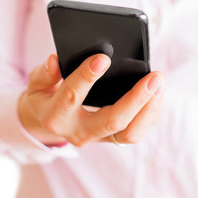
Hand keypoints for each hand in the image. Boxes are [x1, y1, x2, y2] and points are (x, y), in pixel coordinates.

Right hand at [18, 53, 165, 146]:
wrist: (48, 121)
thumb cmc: (46, 95)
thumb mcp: (37, 83)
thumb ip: (45, 73)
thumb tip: (55, 60)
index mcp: (55, 116)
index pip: (72, 96)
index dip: (87, 76)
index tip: (103, 58)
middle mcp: (78, 132)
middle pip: (112, 121)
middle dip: (136, 99)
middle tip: (154, 76)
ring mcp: (97, 138)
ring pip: (130, 133)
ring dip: (150, 109)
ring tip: (160, 83)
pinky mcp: (112, 139)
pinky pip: (136, 132)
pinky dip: (151, 113)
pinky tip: (158, 93)